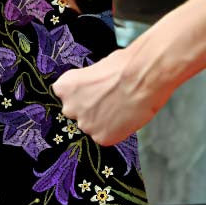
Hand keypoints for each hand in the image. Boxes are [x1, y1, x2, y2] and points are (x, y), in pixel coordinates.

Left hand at [52, 46, 170, 146]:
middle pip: (76, 113)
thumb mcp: (95, 69)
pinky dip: (115, 130)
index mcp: (64, 88)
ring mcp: (85, 125)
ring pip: (91, 126)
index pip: (64, 97)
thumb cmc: (123, 66)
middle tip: (107, 102)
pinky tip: (125, 117)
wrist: (141, 78)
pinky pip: (105, 136)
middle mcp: (69, 108)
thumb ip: (86, 85)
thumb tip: (93, 91)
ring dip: (101, 121)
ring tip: (120, 108)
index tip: (90, 94)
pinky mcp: (101, 137)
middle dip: (89, 110)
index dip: (80, 96)